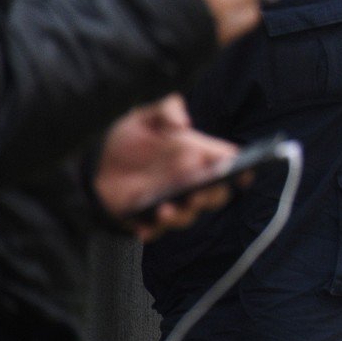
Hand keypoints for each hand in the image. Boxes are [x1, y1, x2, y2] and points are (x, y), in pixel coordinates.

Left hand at [94, 95, 238, 242]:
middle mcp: (189, 182)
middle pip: (215, 195)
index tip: (242, 170)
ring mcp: (172, 203)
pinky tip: (143, 229)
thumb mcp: (143, 118)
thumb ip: (165, 110)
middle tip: (199, 191)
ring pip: (187, 216)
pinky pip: (155, 230)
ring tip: (165, 208)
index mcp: (196, 156)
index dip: (240, 167)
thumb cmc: (129, 140)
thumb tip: (182, 123)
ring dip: (180, 215)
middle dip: (211, 195)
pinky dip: (152, 230)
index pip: (226, 162)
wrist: (98, 166)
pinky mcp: (149, 219)